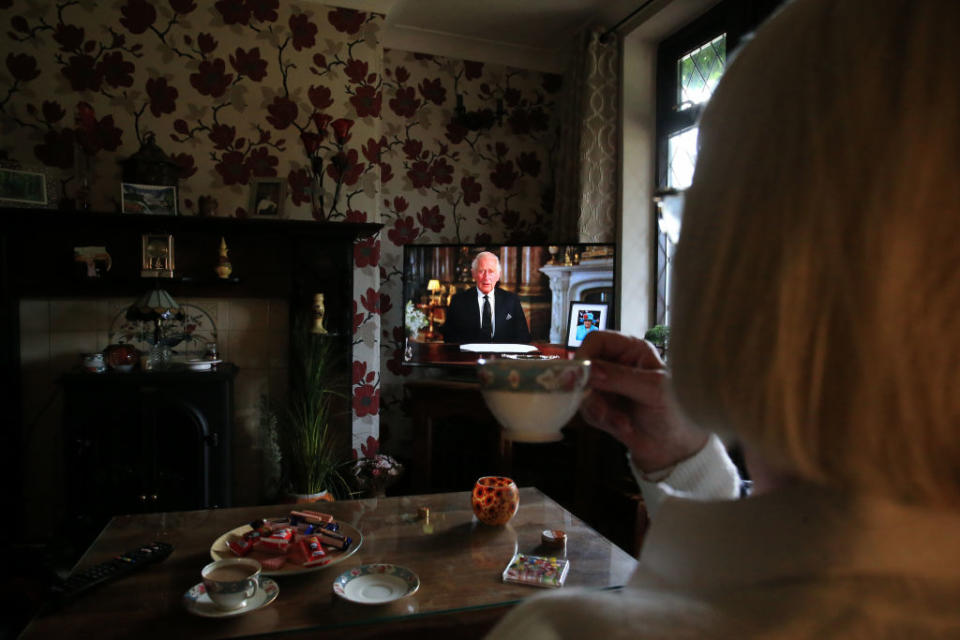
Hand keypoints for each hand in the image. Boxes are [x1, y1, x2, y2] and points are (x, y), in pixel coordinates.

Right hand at [576, 331, 707, 472]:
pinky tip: (623, 426)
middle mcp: (616, 364)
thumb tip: (587, 370)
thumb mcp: (651, 389)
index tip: (580, 376)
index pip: (597, 341)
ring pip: (582, 391)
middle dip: (590, 390)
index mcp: (631, 350)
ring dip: (598, 409)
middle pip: (583, 367)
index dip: (585, 354)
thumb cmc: (675, 410)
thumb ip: (619, 377)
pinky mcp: (601, 407)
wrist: (675, 446)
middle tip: (601, 408)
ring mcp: (607, 387)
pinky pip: (587, 411)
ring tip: (621, 422)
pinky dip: (602, 421)